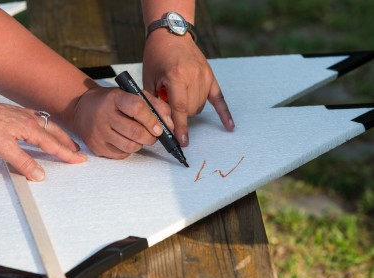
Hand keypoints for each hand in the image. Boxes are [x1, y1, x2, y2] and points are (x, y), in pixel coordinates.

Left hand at [0, 98, 86, 180]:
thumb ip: (24, 163)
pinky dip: (46, 124)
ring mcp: (22, 114)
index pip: (54, 145)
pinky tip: (42, 125)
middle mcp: (30, 119)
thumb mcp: (4, 150)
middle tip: (77, 151)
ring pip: (48, 124)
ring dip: (59, 133)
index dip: (68, 154)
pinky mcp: (14, 112)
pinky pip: (38, 117)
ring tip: (64, 139)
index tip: (80, 159)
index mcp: (31, 129)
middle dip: (68, 143)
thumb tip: (39, 174)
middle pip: (55, 133)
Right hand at [72, 86, 172, 158]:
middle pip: (135, 132)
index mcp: (115, 98)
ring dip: (141, 144)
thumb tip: (170, 125)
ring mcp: (98, 132)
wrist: (82, 108)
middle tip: (153, 135)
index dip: (152, 120)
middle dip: (150, 137)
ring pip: (130, 146)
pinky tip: (126, 140)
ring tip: (140, 137)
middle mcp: (104, 115)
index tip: (159, 128)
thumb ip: (155, 105)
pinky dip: (129, 150)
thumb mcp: (132, 95)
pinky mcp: (96, 147)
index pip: (137, 108)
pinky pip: (121, 154)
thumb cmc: (113, 102)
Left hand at [142, 30, 234, 145]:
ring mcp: (205, 76)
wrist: (171, 34)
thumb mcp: (149, 78)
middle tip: (168, 105)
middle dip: (179, 114)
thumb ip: (155, 101)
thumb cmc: (157, 55)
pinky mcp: (211, 76)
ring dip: (189, 109)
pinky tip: (230, 126)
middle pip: (190, 110)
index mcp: (176, 76)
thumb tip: (163, 123)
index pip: (179, 108)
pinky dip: (224, 113)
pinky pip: (220, 98)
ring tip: (178, 96)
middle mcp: (193, 76)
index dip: (180, 127)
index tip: (182, 142)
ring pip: (200, 106)